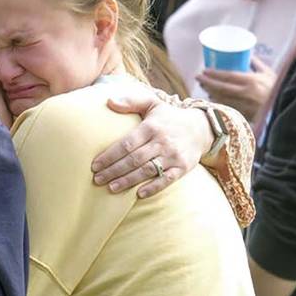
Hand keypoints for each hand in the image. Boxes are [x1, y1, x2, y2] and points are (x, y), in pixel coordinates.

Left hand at [91, 85, 212, 197]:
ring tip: (111, 188)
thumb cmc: (168, 117)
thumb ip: (130, 101)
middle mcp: (162, 141)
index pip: (126, 143)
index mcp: (151, 127)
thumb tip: (109, 101)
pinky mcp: (183, 167)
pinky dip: (153, 188)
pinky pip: (167, 180)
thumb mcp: (152, 103)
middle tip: (98, 180)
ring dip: (128, 181)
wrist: (200, 128)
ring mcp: (173, 156)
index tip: (95, 165)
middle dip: (114, 171)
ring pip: (147, 171)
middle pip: (134, 159)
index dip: (109, 155)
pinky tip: (138, 194)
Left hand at [196, 56, 275, 121]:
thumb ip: (258, 64)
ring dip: (210, 92)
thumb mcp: (269, 74)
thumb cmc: (277, 90)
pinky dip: (218, 102)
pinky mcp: (243, 114)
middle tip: (199, 77)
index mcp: (251, 81)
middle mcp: (244, 93)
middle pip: (220, 87)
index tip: (204, 70)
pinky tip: (212, 98)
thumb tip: (248, 55)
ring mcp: (243, 105)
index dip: (214, 74)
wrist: (284, 109)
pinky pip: (226, 107)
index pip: (227, 76)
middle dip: (207, 82)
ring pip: (221, 98)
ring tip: (203, 86)